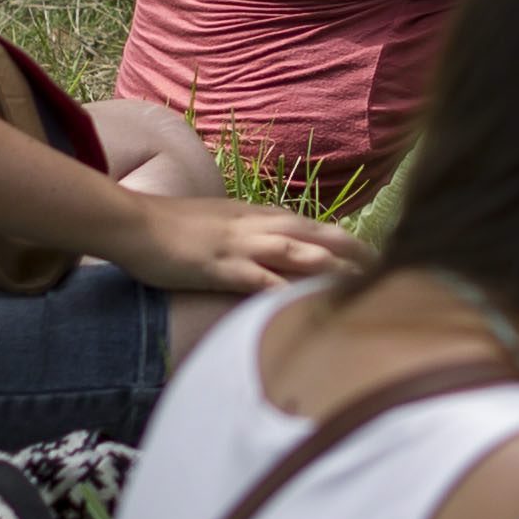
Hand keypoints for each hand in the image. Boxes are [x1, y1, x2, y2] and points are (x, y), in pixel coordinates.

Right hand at [122, 191, 364, 292]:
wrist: (131, 222)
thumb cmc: (168, 226)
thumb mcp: (215, 221)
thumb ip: (241, 231)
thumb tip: (260, 246)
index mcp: (254, 215)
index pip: (307, 224)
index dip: (340, 238)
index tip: (369, 252)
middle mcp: (254, 225)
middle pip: (314, 234)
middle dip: (351, 250)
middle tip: (387, 267)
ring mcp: (239, 245)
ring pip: (297, 252)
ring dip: (331, 267)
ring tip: (363, 282)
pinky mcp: (220, 267)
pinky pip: (259, 279)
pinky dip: (285, 289)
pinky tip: (306, 303)